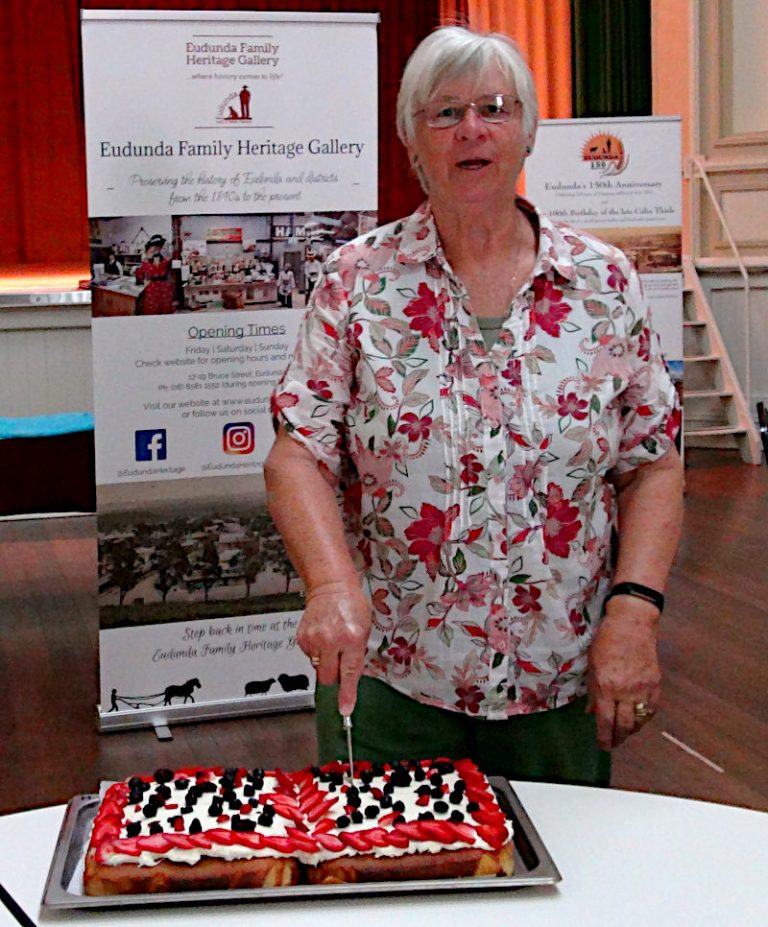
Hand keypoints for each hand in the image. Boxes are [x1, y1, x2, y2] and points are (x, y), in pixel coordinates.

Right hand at [297, 580, 371, 716]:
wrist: (330, 586)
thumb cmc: (351, 605)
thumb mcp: (364, 629)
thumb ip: (356, 654)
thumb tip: (349, 677)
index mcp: (352, 639)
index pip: (350, 674)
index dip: (347, 695)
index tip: (345, 710)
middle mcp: (331, 640)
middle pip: (329, 677)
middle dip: (334, 678)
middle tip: (339, 665)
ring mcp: (314, 639)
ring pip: (318, 668)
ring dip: (325, 662)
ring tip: (332, 641)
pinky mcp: (302, 638)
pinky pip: (310, 656)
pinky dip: (317, 651)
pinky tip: (323, 636)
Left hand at [586, 598, 660, 749]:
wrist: (631, 624)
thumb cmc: (605, 642)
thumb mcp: (592, 665)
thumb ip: (592, 691)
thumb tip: (591, 713)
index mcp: (606, 686)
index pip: (605, 721)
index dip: (604, 737)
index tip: (603, 746)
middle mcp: (626, 691)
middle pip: (625, 725)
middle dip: (619, 738)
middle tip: (614, 742)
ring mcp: (643, 688)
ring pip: (640, 720)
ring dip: (632, 730)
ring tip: (625, 732)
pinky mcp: (656, 683)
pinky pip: (652, 708)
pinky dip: (645, 717)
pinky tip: (638, 718)